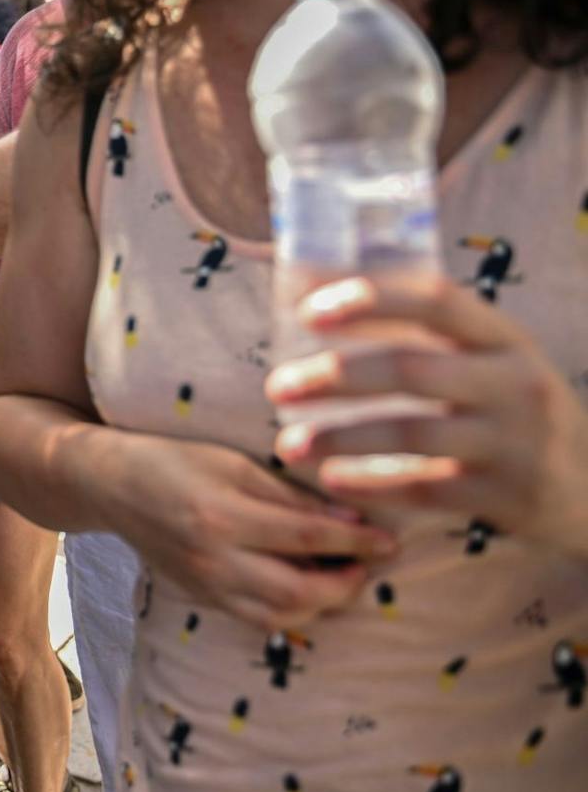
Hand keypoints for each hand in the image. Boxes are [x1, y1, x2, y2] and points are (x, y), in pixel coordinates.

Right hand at [98, 431, 398, 629]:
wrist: (111, 485)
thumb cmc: (174, 460)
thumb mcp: (233, 463)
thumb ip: (289, 495)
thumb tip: (352, 517)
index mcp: (222, 514)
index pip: (307, 536)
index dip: (356, 540)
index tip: (391, 539)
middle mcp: (213, 559)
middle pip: (300, 590)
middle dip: (347, 582)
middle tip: (371, 563)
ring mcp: (206, 585)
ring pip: (283, 615)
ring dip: (325, 603)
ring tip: (345, 576)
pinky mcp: (202, 599)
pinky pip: (259, 619)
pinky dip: (294, 611)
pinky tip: (310, 589)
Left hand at [270, 276, 587, 556]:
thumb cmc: (514, 408)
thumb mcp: (492, 359)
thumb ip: (429, 334)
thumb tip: (320, 297)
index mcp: (504, 337)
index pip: (435, 299)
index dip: (369, 299)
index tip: (307, 311)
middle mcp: (515, 382)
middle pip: (409, 369)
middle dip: (334, 376)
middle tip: (276, 387)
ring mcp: (516, 441)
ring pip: (411, 432)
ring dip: (339, 437)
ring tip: (286, 445)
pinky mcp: (507, 494)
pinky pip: (427, 488)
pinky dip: (374, 484)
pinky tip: (331, 479)